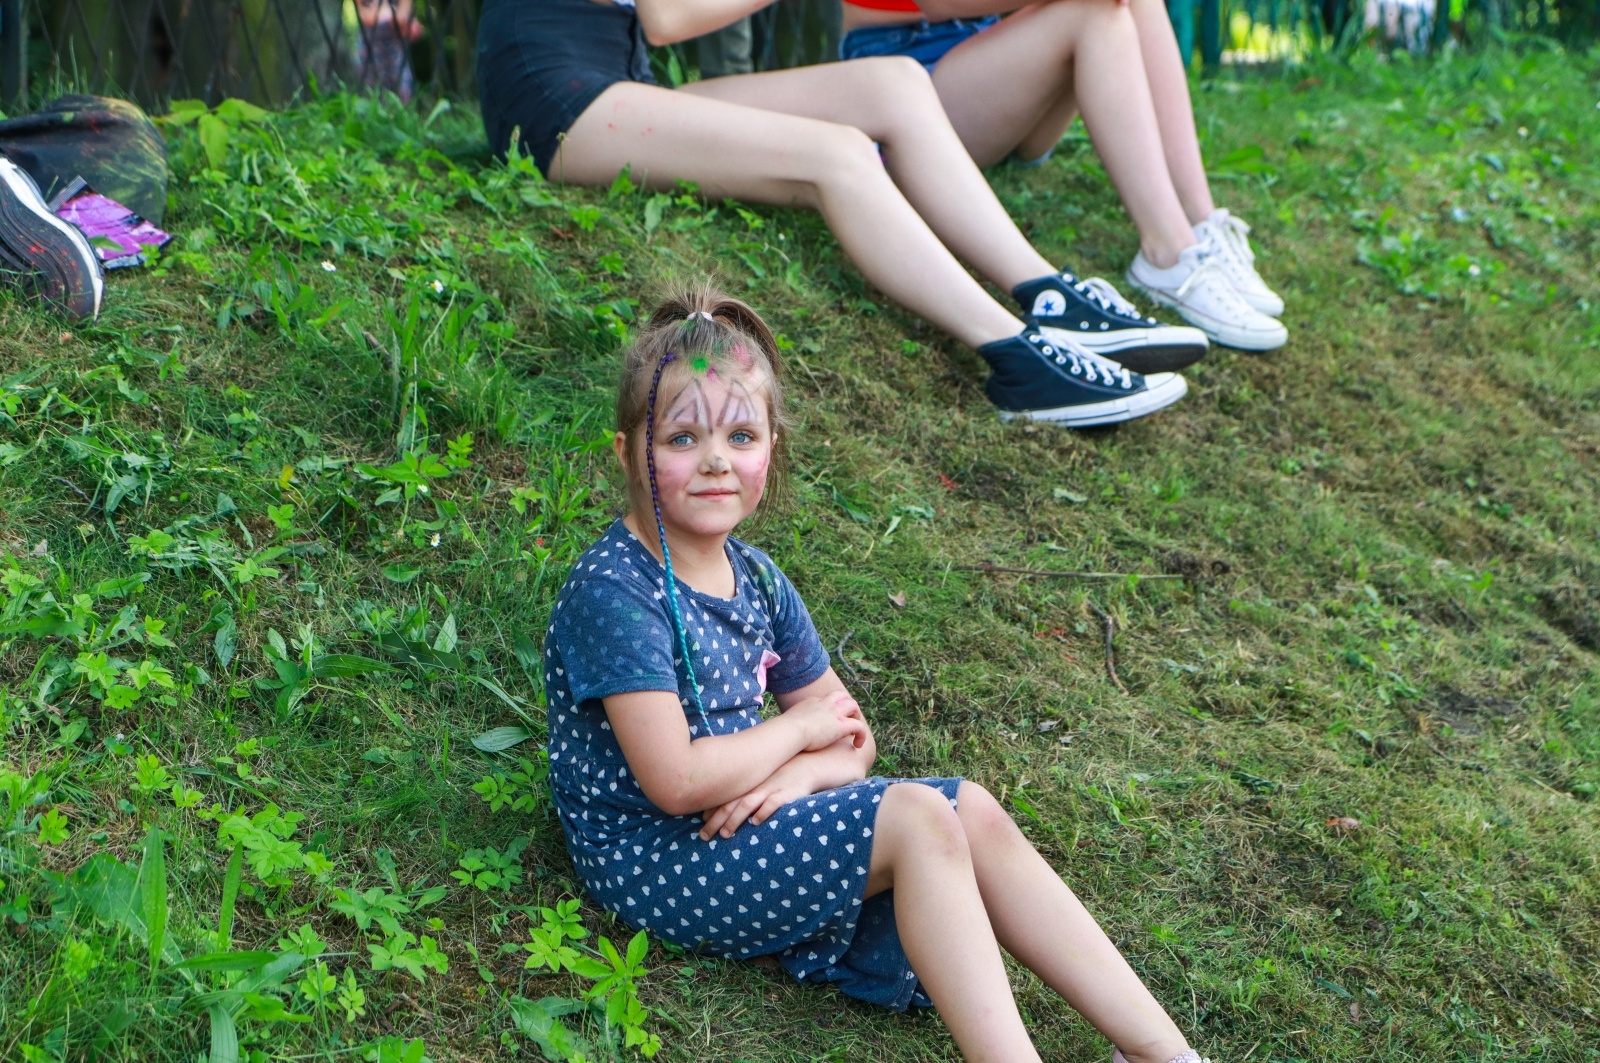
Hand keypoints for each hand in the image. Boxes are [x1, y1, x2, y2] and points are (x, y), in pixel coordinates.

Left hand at [698, 757, 817, 839]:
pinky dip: (764, 812)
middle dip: (715, 821)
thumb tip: (723, 808)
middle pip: (730, 804)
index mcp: (746, 783)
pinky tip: (756, 823)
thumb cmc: (779, 776)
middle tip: (703, 837)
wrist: (807, 764)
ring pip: (747, 804)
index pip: (722, 798)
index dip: (710, 812)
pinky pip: (773, 802)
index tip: (700, 825)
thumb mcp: (760, 781)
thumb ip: (744, 792)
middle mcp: (754, 785)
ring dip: (734, 820)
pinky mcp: (786, 793)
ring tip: (724, 834)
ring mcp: (769, 788)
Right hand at [785, 690, 867, 751]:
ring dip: (856, 716)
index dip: (830, 708)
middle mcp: (824, 703)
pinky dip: (861, 734)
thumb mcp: (786, 723)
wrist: (790, 731)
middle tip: (846, 719)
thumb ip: (789, 725)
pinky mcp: (842, 725)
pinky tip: (858, 745)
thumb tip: (783, 732)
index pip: (825, 700)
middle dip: (846, 705)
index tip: (828, 720)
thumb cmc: (784, 732)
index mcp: (811, 702)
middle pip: (841, 696)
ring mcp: (834, 713)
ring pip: (853, 706)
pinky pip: (859, 726)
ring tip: (854, 731)